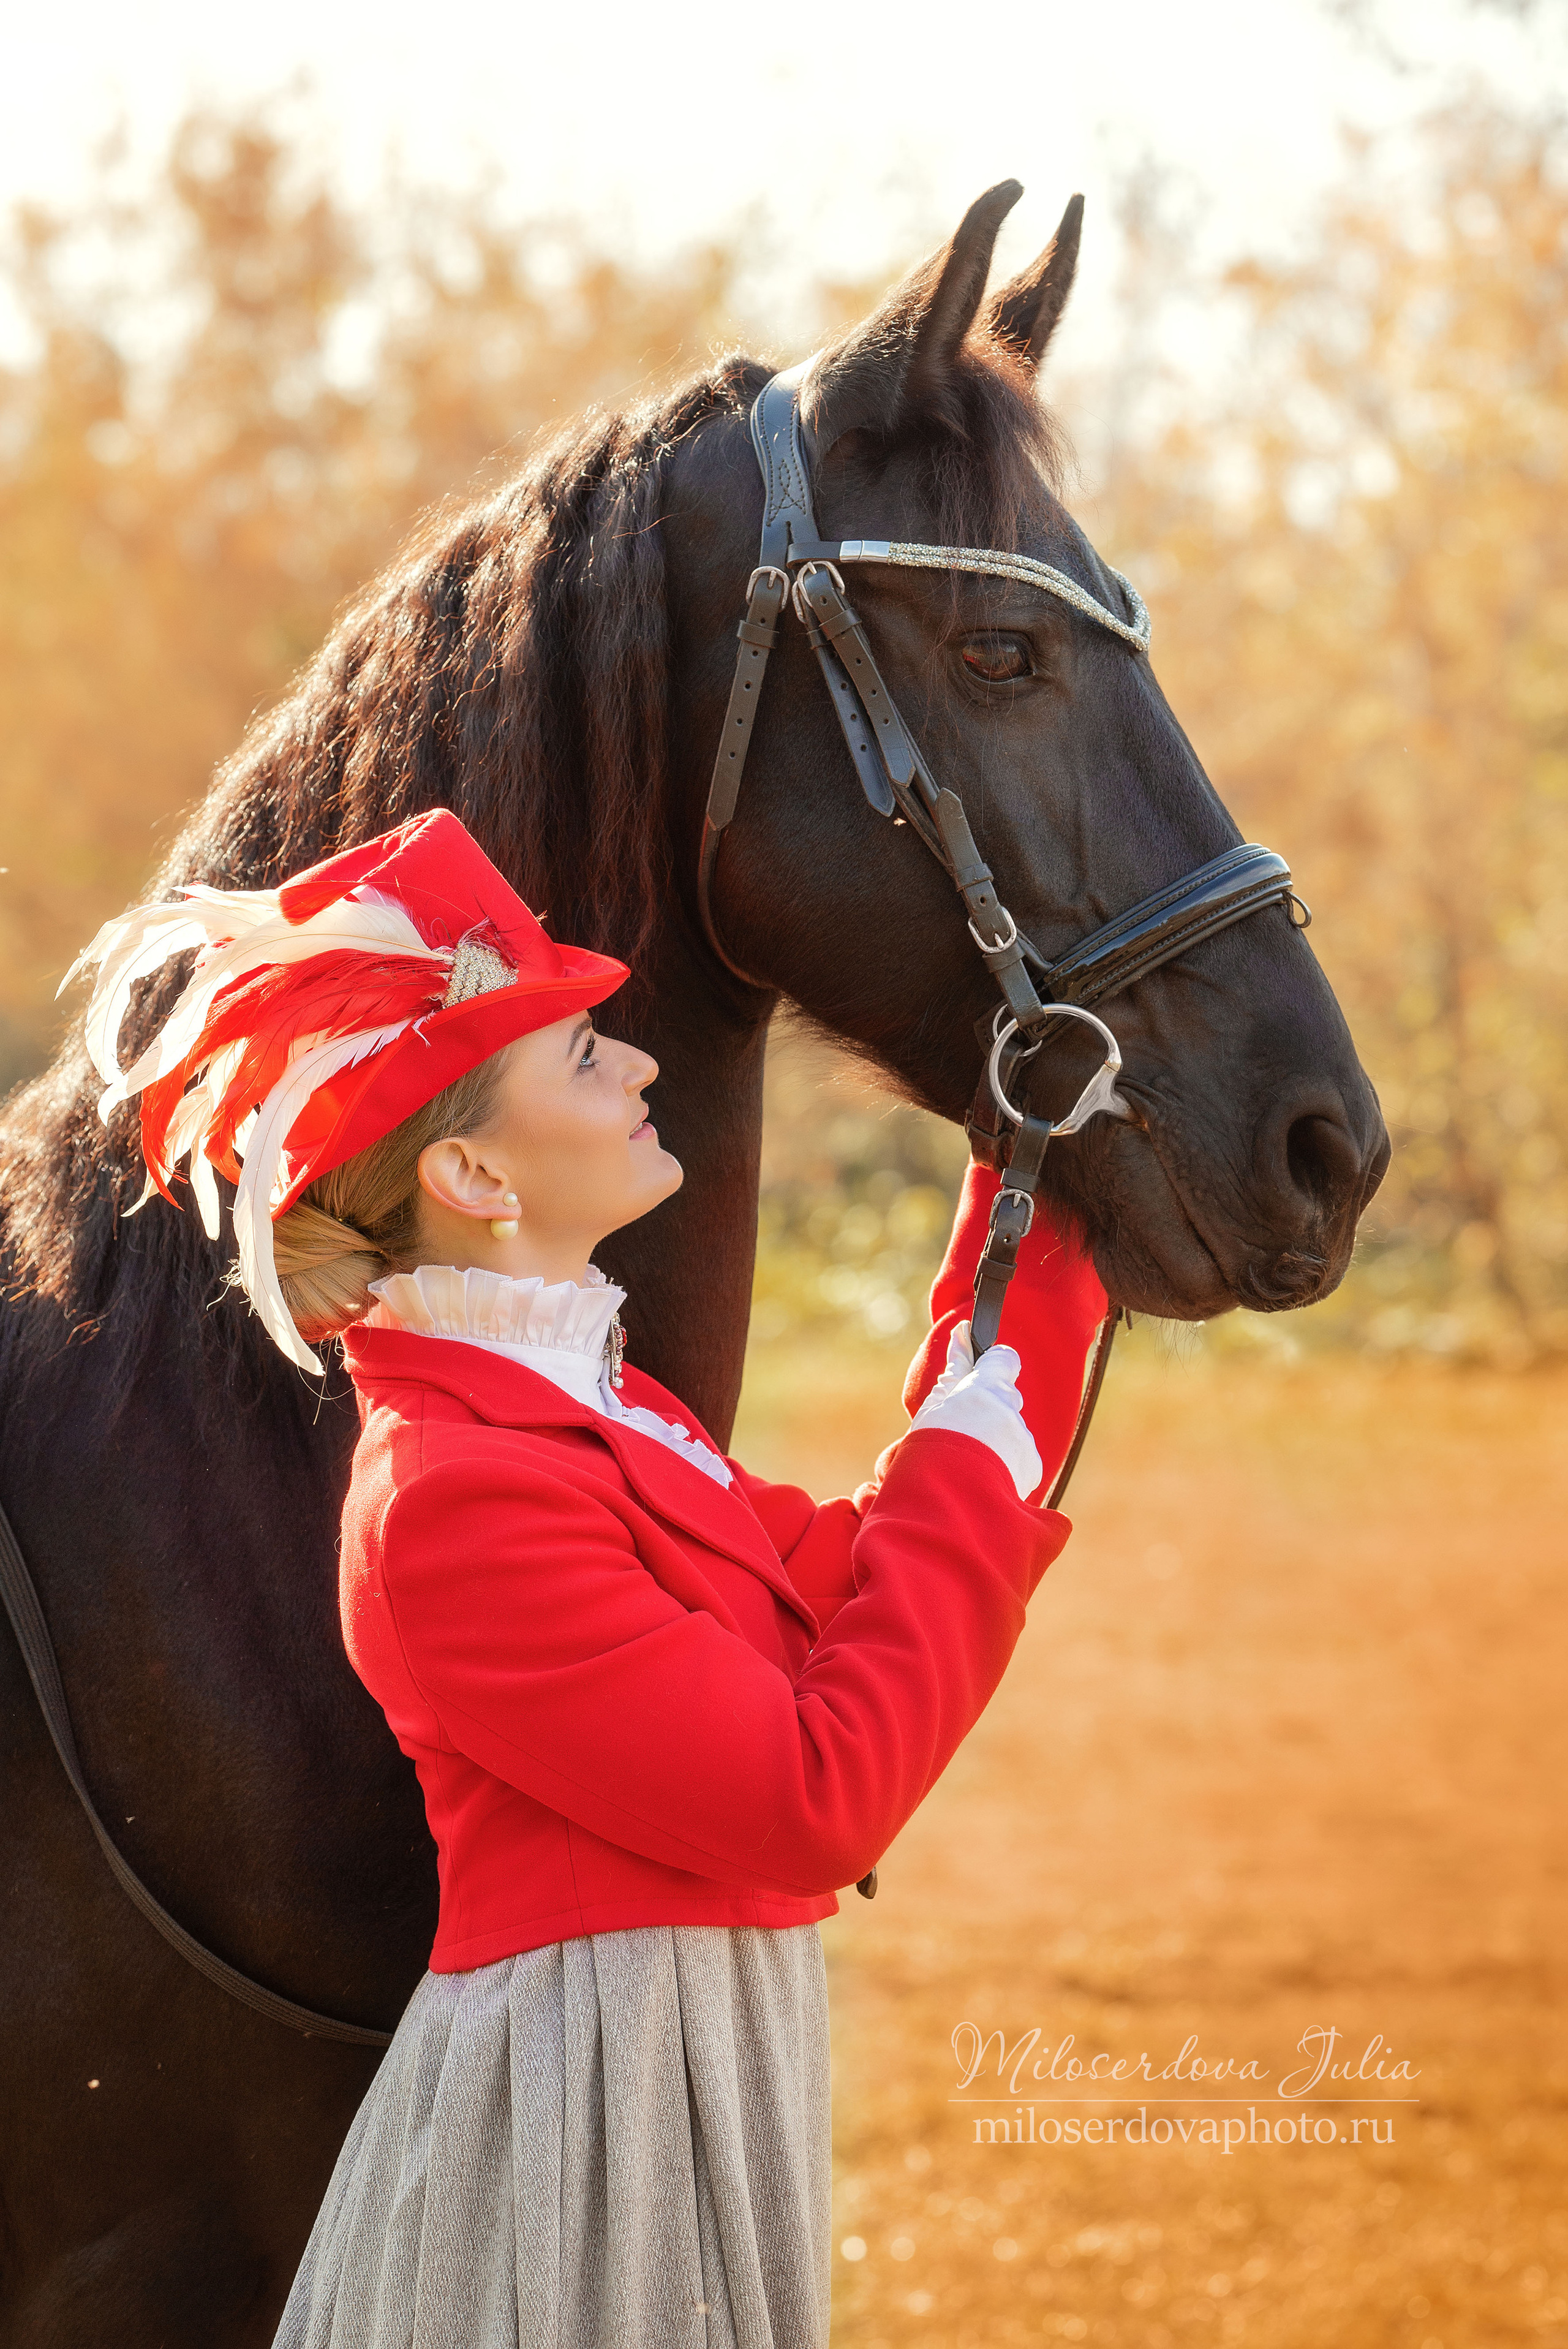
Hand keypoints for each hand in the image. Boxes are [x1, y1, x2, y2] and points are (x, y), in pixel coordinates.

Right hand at [907, 1320, 1042, 1501]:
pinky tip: (983, 1478)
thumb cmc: (935, 1448)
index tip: (981, 1370)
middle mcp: (1010, 1410)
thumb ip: (955, 1370)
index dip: (994, 1365)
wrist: (950, 1499)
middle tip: (963, 1429)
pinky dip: (1005, 1465)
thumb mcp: (936, 1405)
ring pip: (1011, 1431)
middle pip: (1005, 1399)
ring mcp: (1023, 1439)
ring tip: (969, 1462)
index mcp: (986, 1388)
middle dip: (989, 1409)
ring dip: (995, 1441)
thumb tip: (962, 1333)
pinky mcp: (1031, 1467)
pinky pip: (1020, 1458)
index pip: (1004, 1359)